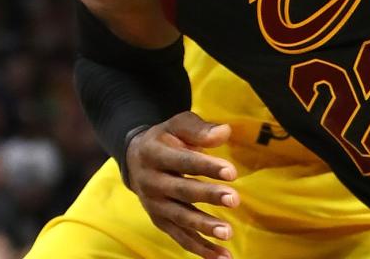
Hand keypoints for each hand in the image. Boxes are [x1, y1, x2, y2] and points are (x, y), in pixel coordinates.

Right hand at [126, 112, 239, 258]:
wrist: (135, 158)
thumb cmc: (166, 138)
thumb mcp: (178, 125)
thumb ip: (200, 129)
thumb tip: (225, 132)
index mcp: (154, 153)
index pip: (183, 161)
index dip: (207, 167)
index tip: (232, 172)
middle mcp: (151, 182)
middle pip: (182, 191)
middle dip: (209, 196)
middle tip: (234, 199)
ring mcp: (154, 205)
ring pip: (181, 218)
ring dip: (204, 227)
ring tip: (228, 232)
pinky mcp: (160, 222)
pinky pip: (181, 238)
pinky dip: (201, 248)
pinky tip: (222, 256)